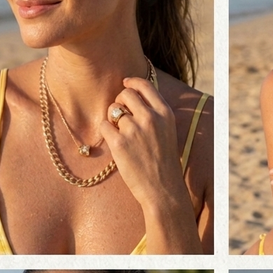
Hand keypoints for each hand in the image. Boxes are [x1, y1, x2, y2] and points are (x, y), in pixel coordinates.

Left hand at [100, 77, 185, 207]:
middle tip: (120, 114)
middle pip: (125, 94)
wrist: (163, 189)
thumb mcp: (168, 132)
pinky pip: (104, 125)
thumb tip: (132, 97)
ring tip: (122, 136)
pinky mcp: (119, 143)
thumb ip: (154, 114)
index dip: (131, 82)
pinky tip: (115, 143)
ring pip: (112, 110)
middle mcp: (150, 117)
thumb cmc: (164, 163)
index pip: (144, 85)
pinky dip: (106, 132)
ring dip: (113, 120)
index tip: (125, 83)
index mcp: (164, 113)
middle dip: (120, 101)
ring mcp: (134, 130)